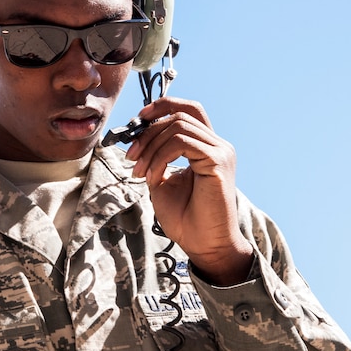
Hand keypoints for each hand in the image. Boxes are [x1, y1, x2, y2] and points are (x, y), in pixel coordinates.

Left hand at [126, 97, 253, 285]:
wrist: (204, 245)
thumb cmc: (185, 218)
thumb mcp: (162, 180)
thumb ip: (155, 156)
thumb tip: (137, 137)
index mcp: (206, 147)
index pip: (189, 109)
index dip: (163, 106)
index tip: (138, 119)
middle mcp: (217, 145)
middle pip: (179, 116)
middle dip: (147, 133)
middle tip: (130, 157)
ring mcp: (220, 151)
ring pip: (178, 127)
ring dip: (150, 148)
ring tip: (139, 172)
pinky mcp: (219, 161)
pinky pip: (181, 143)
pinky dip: (160, 157)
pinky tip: (153, 178)